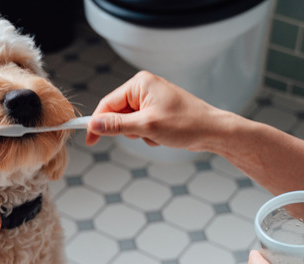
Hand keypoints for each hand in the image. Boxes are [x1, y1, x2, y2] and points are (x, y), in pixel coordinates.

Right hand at [85, 71, 233, 148]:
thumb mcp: (146, 126)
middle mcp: (144, 88)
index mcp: (140, 83)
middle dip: (128, 129)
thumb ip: (116, 125)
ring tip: (159, 134)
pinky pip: (142, 126)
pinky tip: (164, 135)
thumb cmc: (186, 124)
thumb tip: (94, 125)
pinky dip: (149, 135)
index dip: (97, 122)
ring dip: (140, 134)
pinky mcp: (158, 110)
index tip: (90, 139)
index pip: (107, 103)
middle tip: (145, 133)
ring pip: (129, 123)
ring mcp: (152, 99)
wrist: (213, 131)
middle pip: (117, 113)